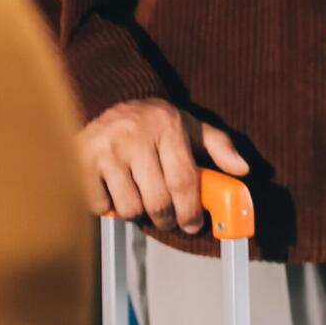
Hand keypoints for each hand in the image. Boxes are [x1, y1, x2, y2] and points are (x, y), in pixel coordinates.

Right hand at [78, 97, 251, 233]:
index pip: (183, 181)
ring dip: (138, 213)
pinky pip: (101, 206)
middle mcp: (134, 136)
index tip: (193, 225)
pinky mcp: (83, 162)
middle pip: (157, 201)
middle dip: (167, 219)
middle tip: (168, 219)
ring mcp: (106, 150)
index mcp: (166, 126)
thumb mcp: (189, 125)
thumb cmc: (152, 121)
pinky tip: (115, 191)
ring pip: (130, 208)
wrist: (104, 99)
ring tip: (140, 198)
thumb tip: (242, 169)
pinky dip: (109, 207)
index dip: (191, 211)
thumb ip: (219, 146)